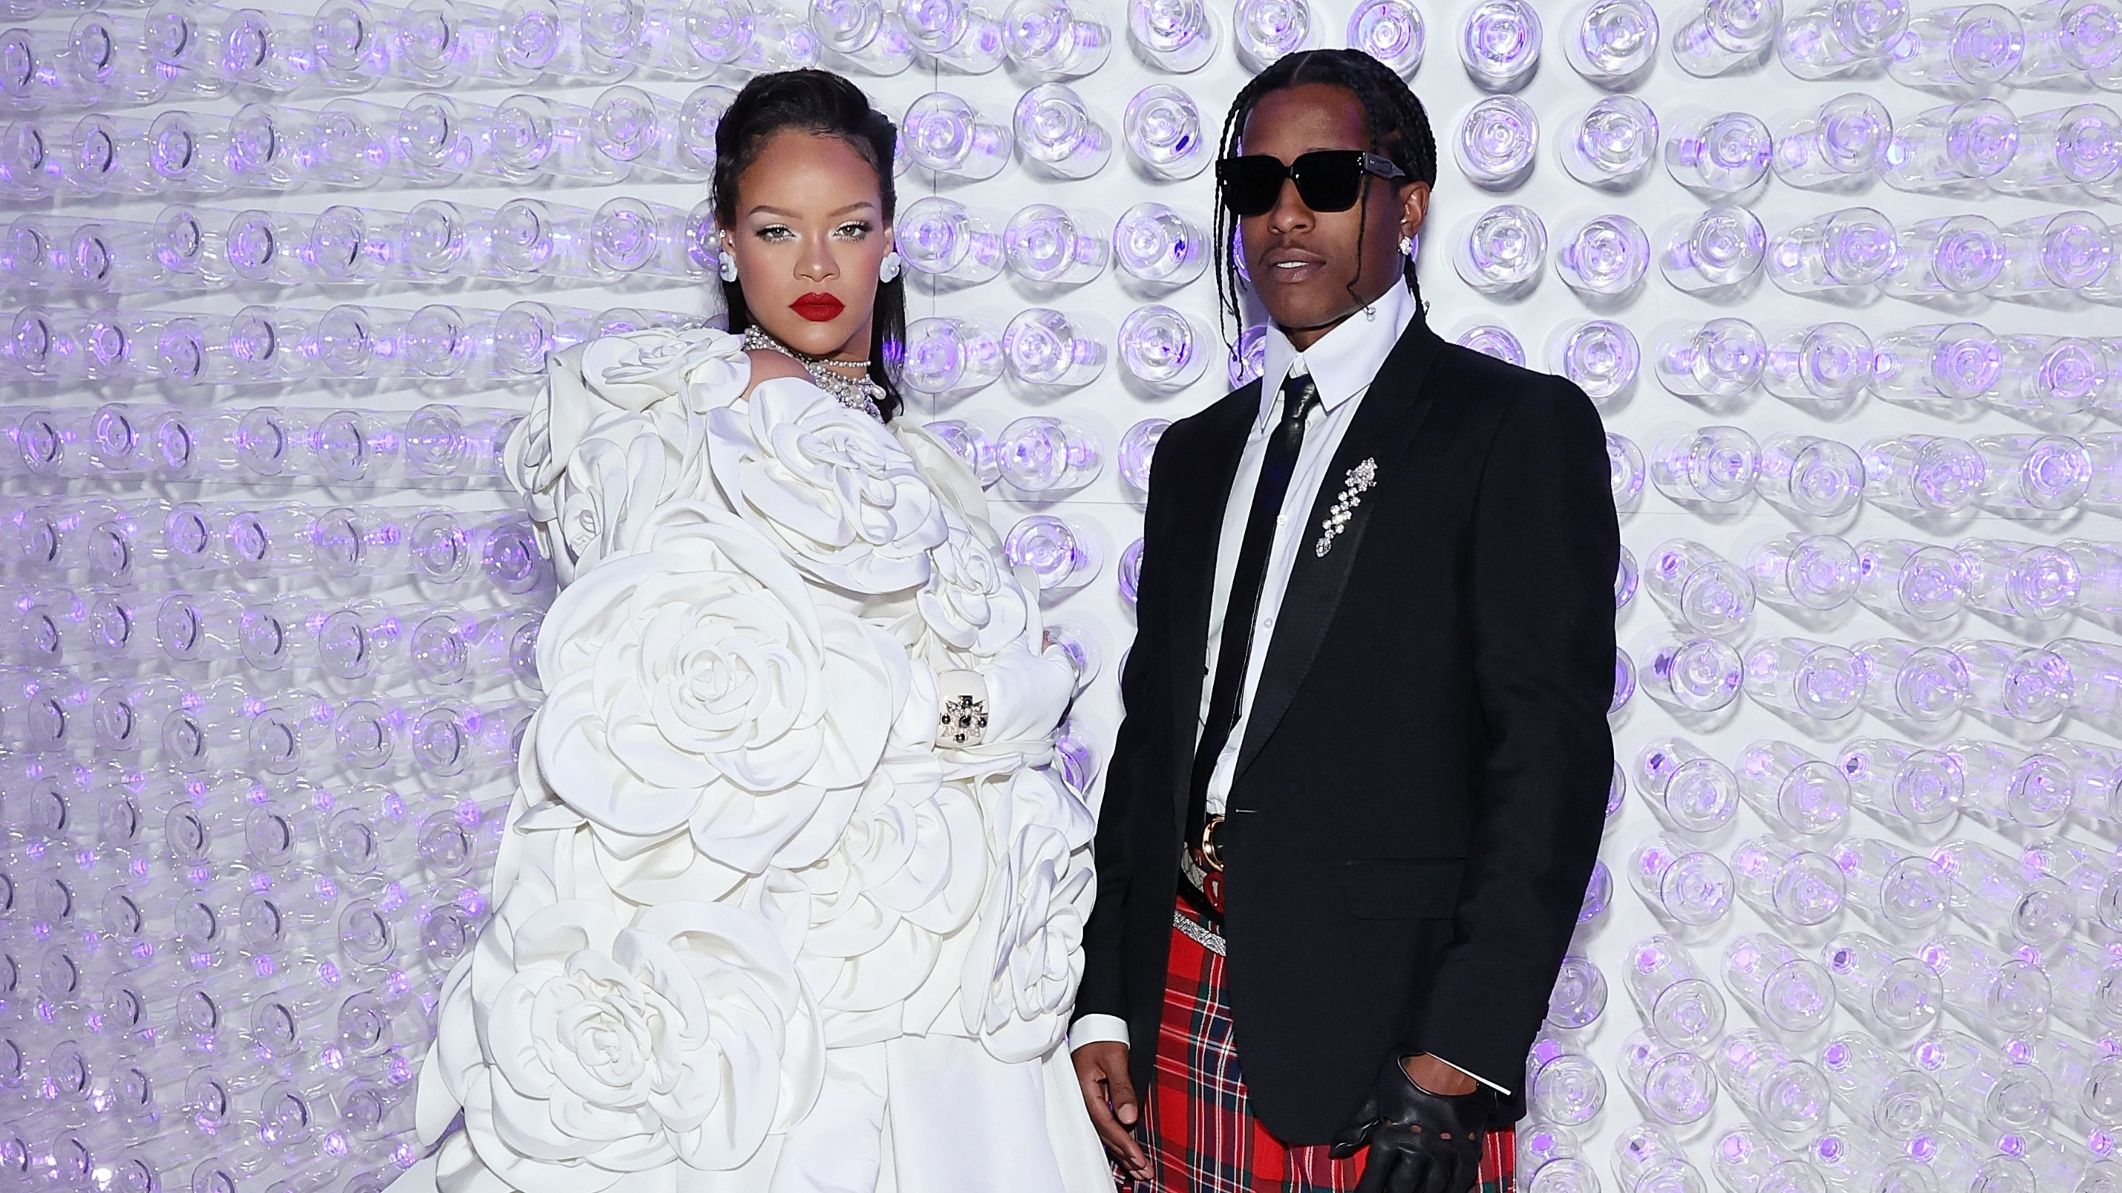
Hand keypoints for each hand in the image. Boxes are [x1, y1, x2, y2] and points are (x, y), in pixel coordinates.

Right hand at [1072, 1041, 1151, 1180]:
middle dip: (1125, 1154)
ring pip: (1105, 1131)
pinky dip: (1117, 1138)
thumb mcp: (1115, 1058)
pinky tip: (1126, 1150)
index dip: (1123, 1143)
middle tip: (1143, 1172)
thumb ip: (1122, 1088)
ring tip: (1138, 1169)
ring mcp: (1089, 1098)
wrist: (1095, 1020)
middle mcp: (1085, 1098)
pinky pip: (1105, 1122)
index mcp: (1086, 1090)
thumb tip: (1129, 1118)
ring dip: (1122, 1150)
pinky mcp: (1095, 1097)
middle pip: (1105, 1133)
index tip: (1139, 1159)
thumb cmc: (1103, 1035)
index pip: (1106, 1124)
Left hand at [1329, 1054, 1496, 1192]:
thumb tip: (1338, 1148)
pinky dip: (1450, 1191)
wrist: (1450, 1056)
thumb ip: (1357, 1125)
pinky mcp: (1468, 1149)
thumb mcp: (1377, 1095)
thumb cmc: (1410, 1070)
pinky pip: (1460, 1182)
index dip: (1367, 1191)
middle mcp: (1418, 1149)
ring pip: (1431, 1190)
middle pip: (1402, 1188)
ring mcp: (1445, 1151)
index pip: (1375, 1177)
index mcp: (1392, 1136)